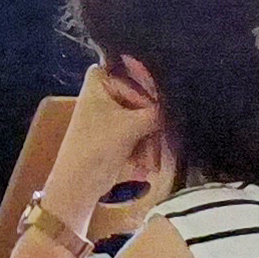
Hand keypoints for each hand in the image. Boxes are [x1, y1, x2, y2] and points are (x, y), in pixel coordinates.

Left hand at [57, 65, 165, 202]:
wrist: (80, 181)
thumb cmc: (97, 146)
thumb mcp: (131, 126)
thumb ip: (157, 113)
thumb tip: (178, 106)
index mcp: (100, 79)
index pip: (137, 75)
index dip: (152, 92)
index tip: (165, 107)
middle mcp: (106, 90)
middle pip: (143, 99)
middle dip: (152, 124)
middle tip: (162, 139)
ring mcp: (112, 111)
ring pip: (144, 118)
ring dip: (151, 140)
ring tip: (151, 162)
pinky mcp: (118, 130)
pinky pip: (140, 131)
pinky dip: (145, 147)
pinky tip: (147, 165)